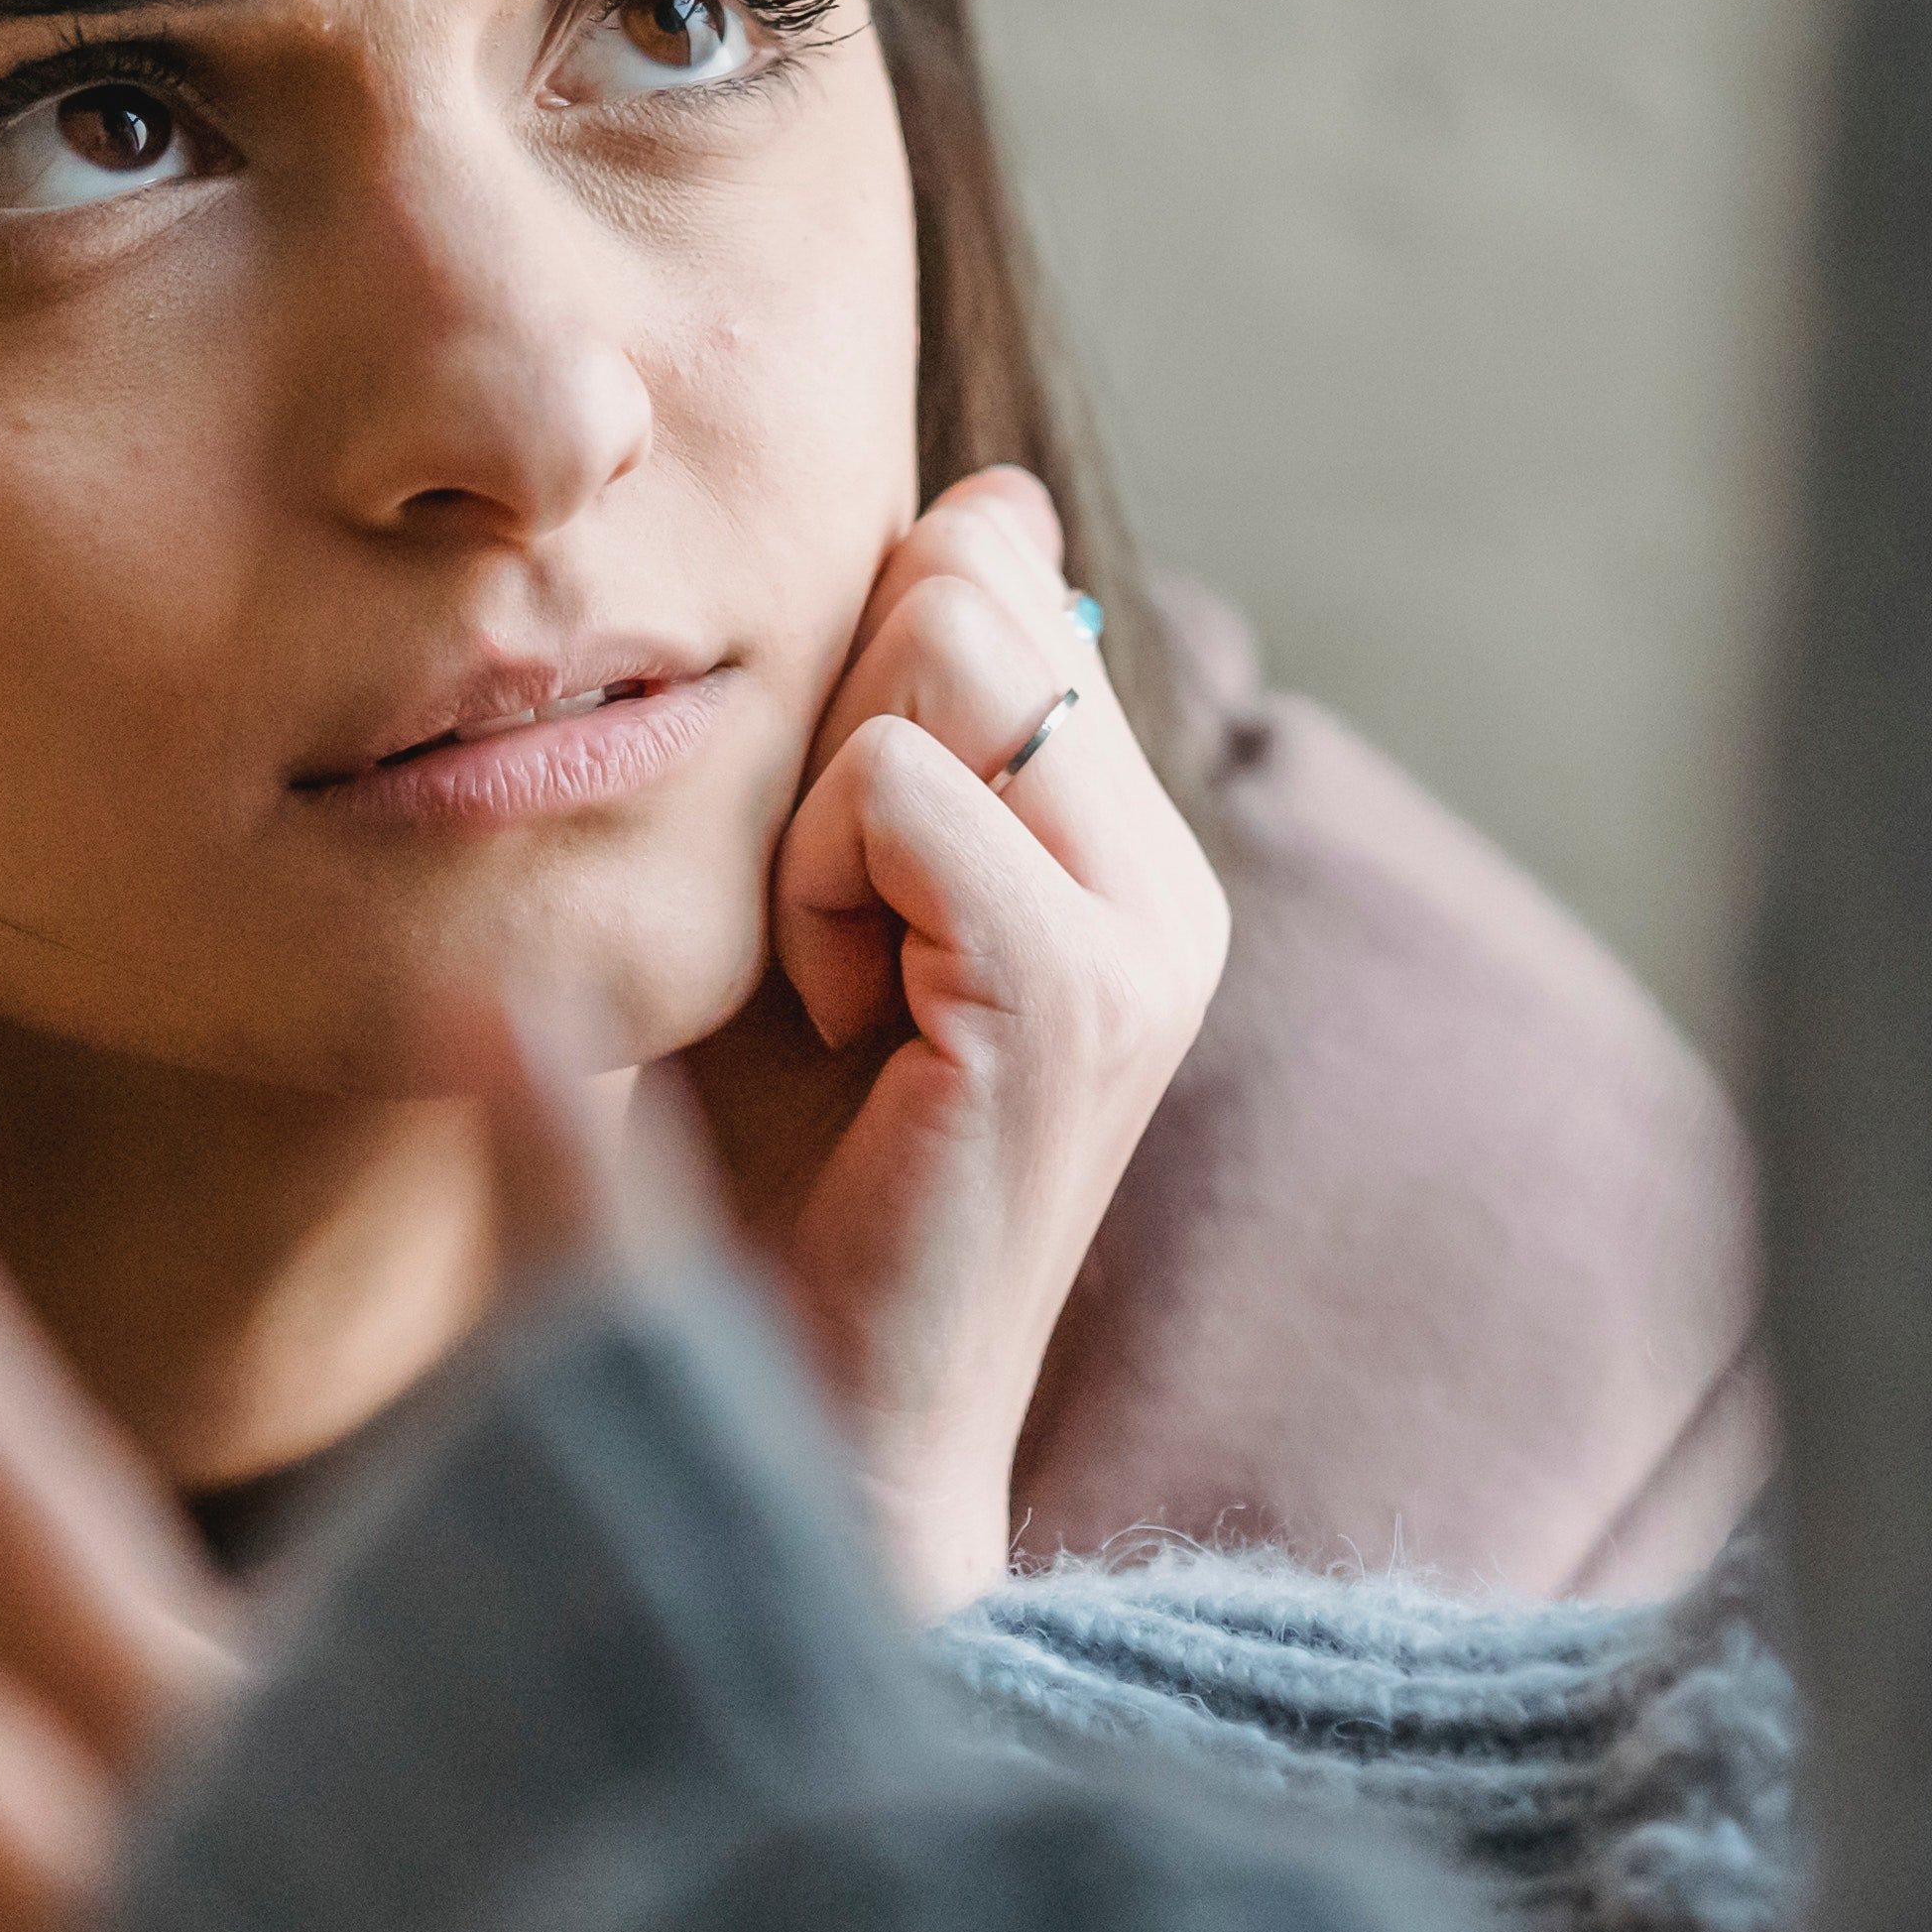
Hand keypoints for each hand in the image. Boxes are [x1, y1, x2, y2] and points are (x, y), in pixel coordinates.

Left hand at [741, 469, 1230, 1612]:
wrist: (781, 1431)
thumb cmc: (765, 1189)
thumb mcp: (810, 898)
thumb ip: (886, 711)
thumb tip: (988, 500)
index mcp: (1124, 853)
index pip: (998, 582)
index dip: (858, 671)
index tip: (826, 875)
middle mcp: (1166, 887)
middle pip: (968, 590)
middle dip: (829, 728)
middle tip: (817, 947)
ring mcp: (1142, 942)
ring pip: (945, 657)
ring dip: (815, 811)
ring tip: (831, 993)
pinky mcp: (1073, 997)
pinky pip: (906, 787)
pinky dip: (815, 885)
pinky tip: (834, 1030)